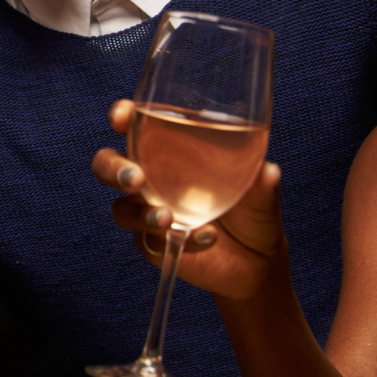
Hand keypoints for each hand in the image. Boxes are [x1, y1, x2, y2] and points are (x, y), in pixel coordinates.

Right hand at [90, 98, 287, 302]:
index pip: (135, 126)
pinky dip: (178, 239)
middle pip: (108, 165)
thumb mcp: (263, 192)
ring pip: (120, 209)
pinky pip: (150, 242)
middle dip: (113, 168)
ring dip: (139, 213)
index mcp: (169, 150)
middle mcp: (151, 178)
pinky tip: (206, 237)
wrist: (257, 261)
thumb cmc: (253, 211)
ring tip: (167, 218)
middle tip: (135, 178)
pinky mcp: (153, 245)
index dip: (122, 116)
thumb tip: (269, 171)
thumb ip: (263, 182)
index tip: (124, 116)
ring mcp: (148, 212)